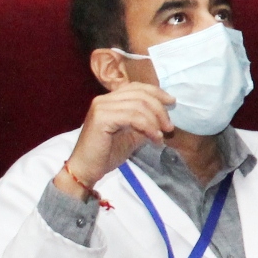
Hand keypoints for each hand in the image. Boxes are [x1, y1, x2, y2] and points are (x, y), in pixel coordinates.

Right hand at [56, 82, 176, 197]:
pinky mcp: (101, 118)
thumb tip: (163, 118)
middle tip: (169, 127)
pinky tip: (154, 138)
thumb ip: (144, 123)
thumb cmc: (106, 154)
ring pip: (138, 105)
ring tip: (160, 136)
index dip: (157, 92)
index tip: (172, 103)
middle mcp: (103, 99)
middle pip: (140, 94)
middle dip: (160, 109)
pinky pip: (132, 117)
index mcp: (109, 100)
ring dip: (155, 121)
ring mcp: (101, 107)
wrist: (86, 170)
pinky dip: (148, 127)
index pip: (137, 87)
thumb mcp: (131, 135)